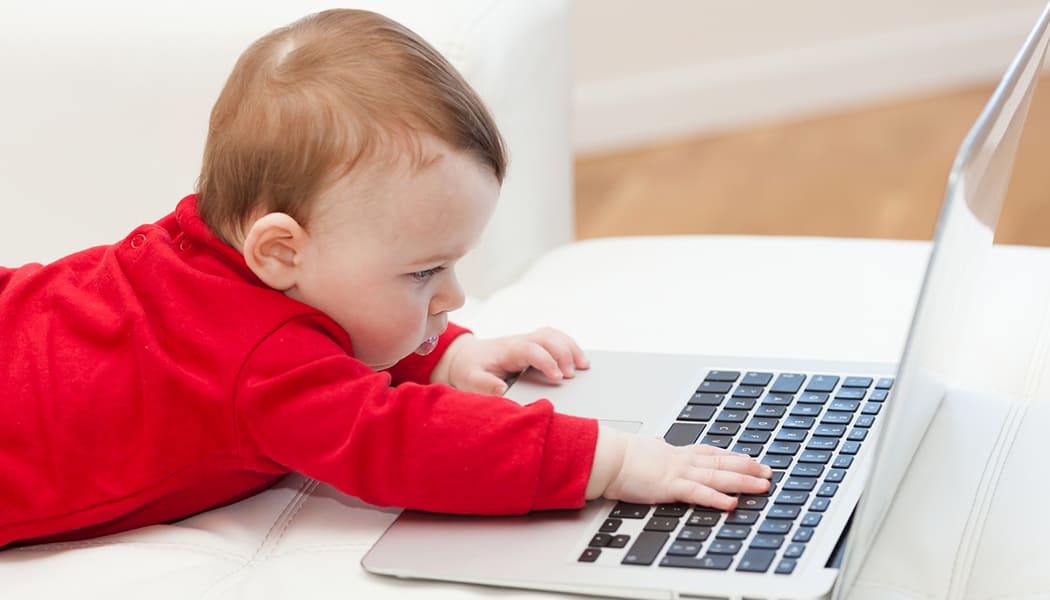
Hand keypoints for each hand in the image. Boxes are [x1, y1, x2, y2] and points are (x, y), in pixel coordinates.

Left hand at [433, 328, 589, 394]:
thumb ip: (485, 385)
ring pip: (554, 335)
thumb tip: (503, 390)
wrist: (465, 357)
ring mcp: (528, 341)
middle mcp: (519, 341)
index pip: (531, 349)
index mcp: (506, 350)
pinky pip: (555, 339)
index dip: (546, 361)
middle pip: (547, 337)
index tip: (557, 377)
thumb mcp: (470, 380)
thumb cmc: (470, 369)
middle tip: (573, 375)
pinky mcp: (533, 345)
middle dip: (564, 353)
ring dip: (570, 347)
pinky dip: (569, 346)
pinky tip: (579, 361)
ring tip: (584, 366)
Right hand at [586, 427, 771, 510]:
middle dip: (747, 468)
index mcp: (675, 452)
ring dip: (743, 481)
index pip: (710, 453)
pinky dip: (717, 498)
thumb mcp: (643, 448)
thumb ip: (653, 448)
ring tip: (763, 486)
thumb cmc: (619, 454)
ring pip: (718, 477)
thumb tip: (656, 442)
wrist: (607, 456)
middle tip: (768, 472)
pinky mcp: (670, 486)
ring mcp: (678, 473)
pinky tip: (732, 503)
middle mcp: (681, 460)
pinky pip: (698, 493)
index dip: (731, 456)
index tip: (748, 458)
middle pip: (721, 463)